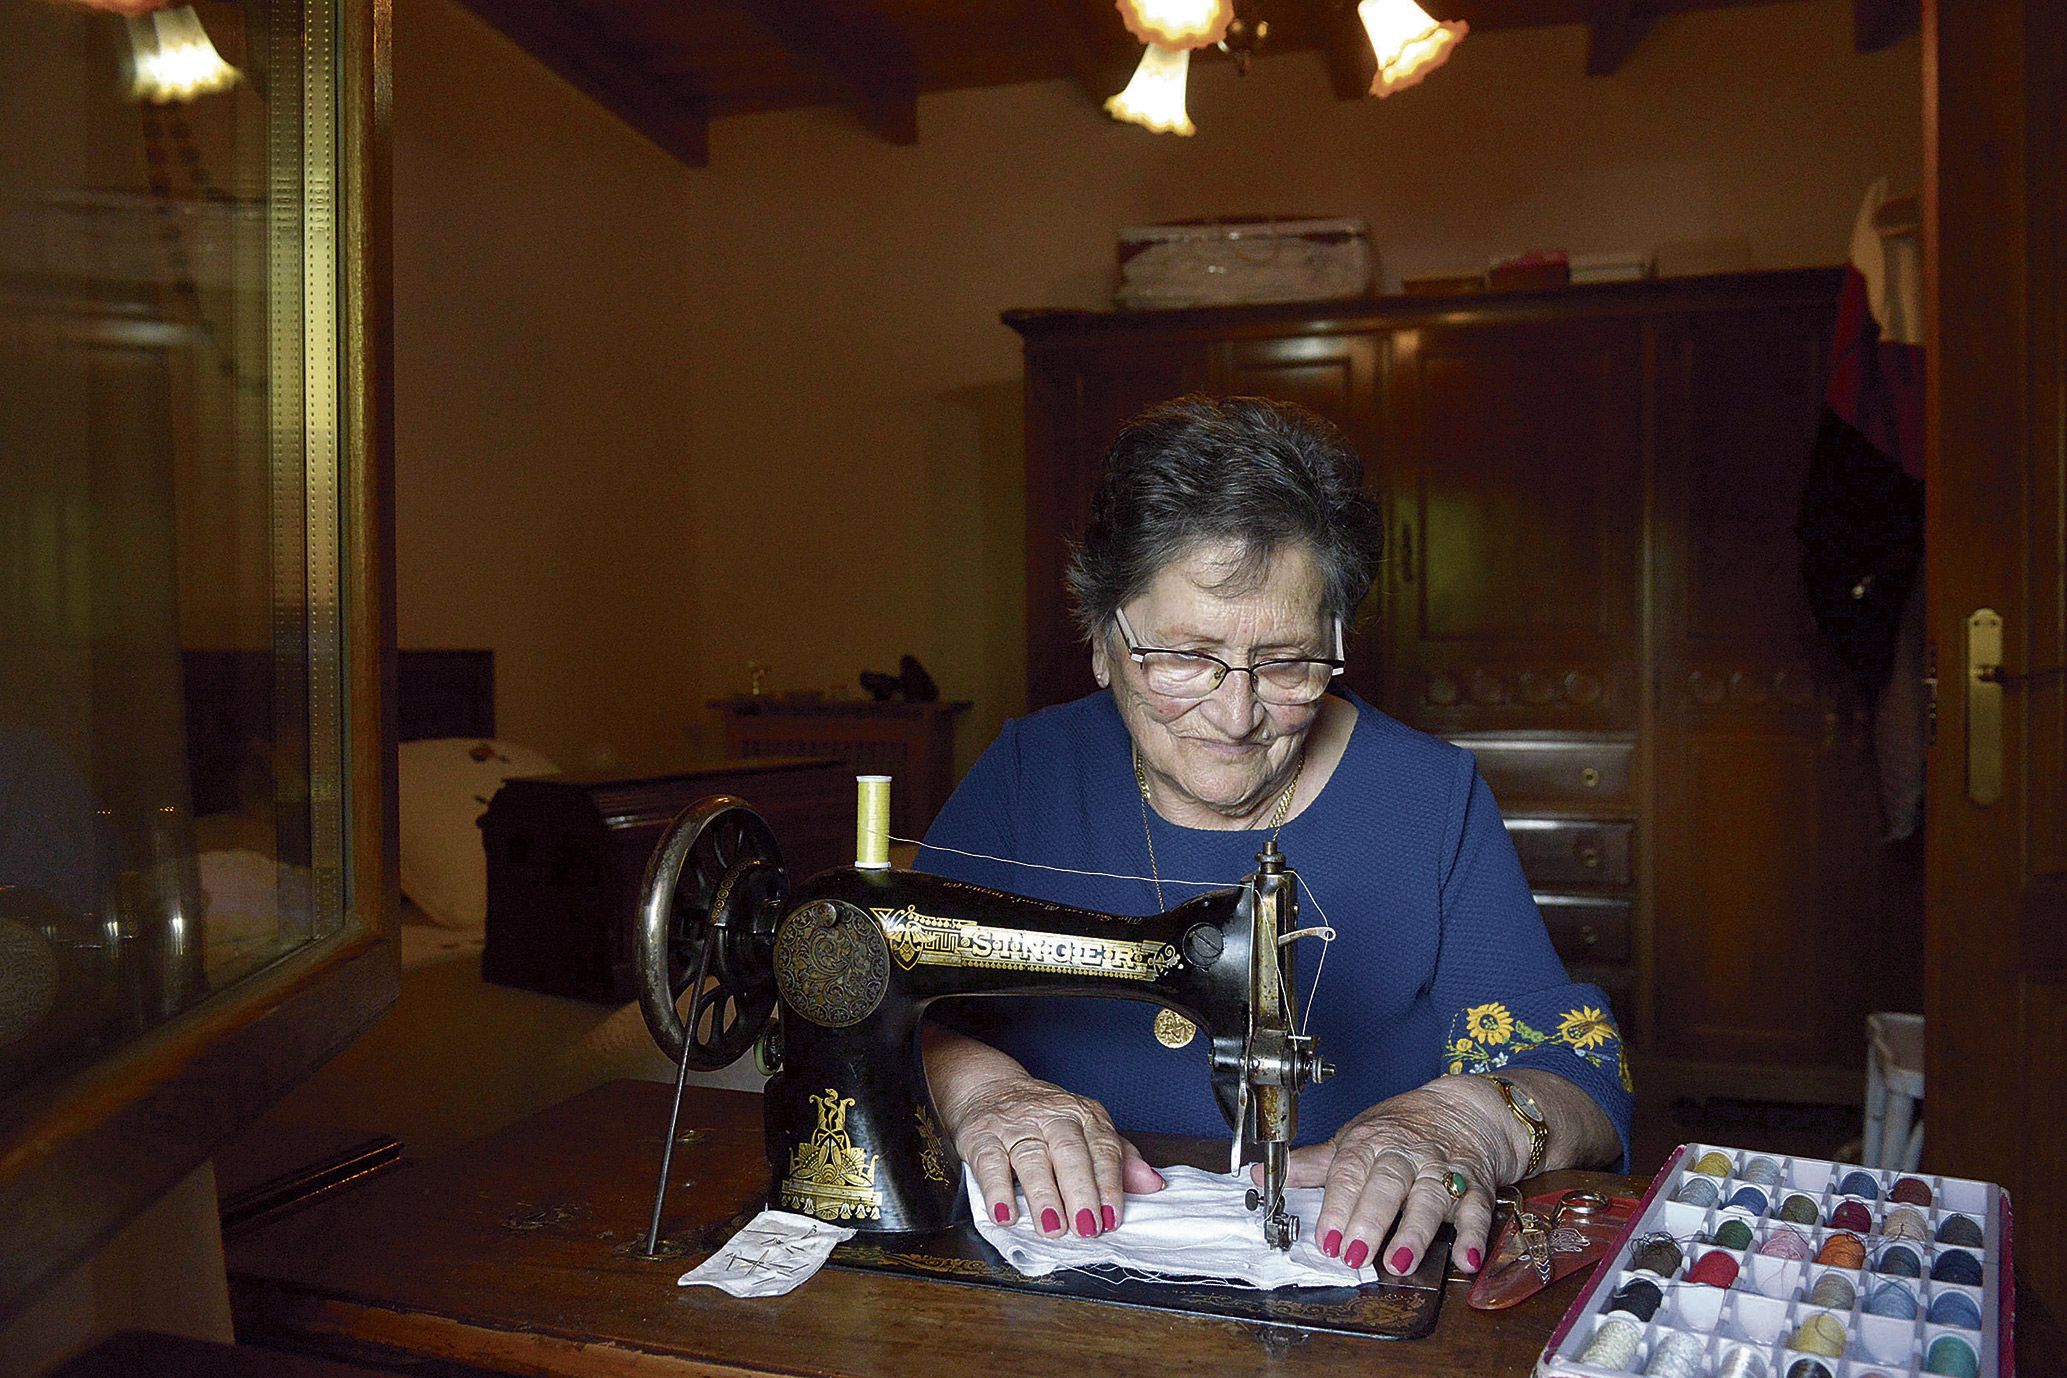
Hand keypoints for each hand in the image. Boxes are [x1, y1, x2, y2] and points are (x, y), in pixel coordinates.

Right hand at [941, 1073, 1165, 1238]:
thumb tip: (1153, 1184)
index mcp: (1083, 1115)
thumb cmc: (1043, 1117)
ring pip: (1032, 1158)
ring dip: (1043, 1196)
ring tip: (1052, 1227)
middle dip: (1080, 1191)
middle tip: (1086, 1227)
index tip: (1113, 1217)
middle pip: (1069, 1152)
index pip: (1103, 1148)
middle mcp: (1051, 1116)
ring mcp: (1015, 1125)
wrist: (988, 1087)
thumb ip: (1119, 1158)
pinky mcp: (981, 1136)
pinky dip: (997, 1190)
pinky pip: (989, 1162)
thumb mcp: (1085, 1129)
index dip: (1109, 1184)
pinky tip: (1005, 1214)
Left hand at [1256, 1079, 1513, 1275]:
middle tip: (1355, 1255)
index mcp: (1371, 1143)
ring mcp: (1442, 1170)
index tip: (1326, 1238)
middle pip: (1387, 1186)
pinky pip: (1477, 1210)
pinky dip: (1474, 1236)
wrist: (1465, 1108)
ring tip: (1399, 1261)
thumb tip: (1260, 1174)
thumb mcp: (1354, 1139)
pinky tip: (1465, 1260)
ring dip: (1415, 1232)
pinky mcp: (1476, 1185)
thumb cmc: (1402, 1129)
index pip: (1350, 1173)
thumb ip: (1314, 1164)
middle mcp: (1406, 1155)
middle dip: (1370, 1220)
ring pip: (1431, 1199)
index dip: (1336, 1206)